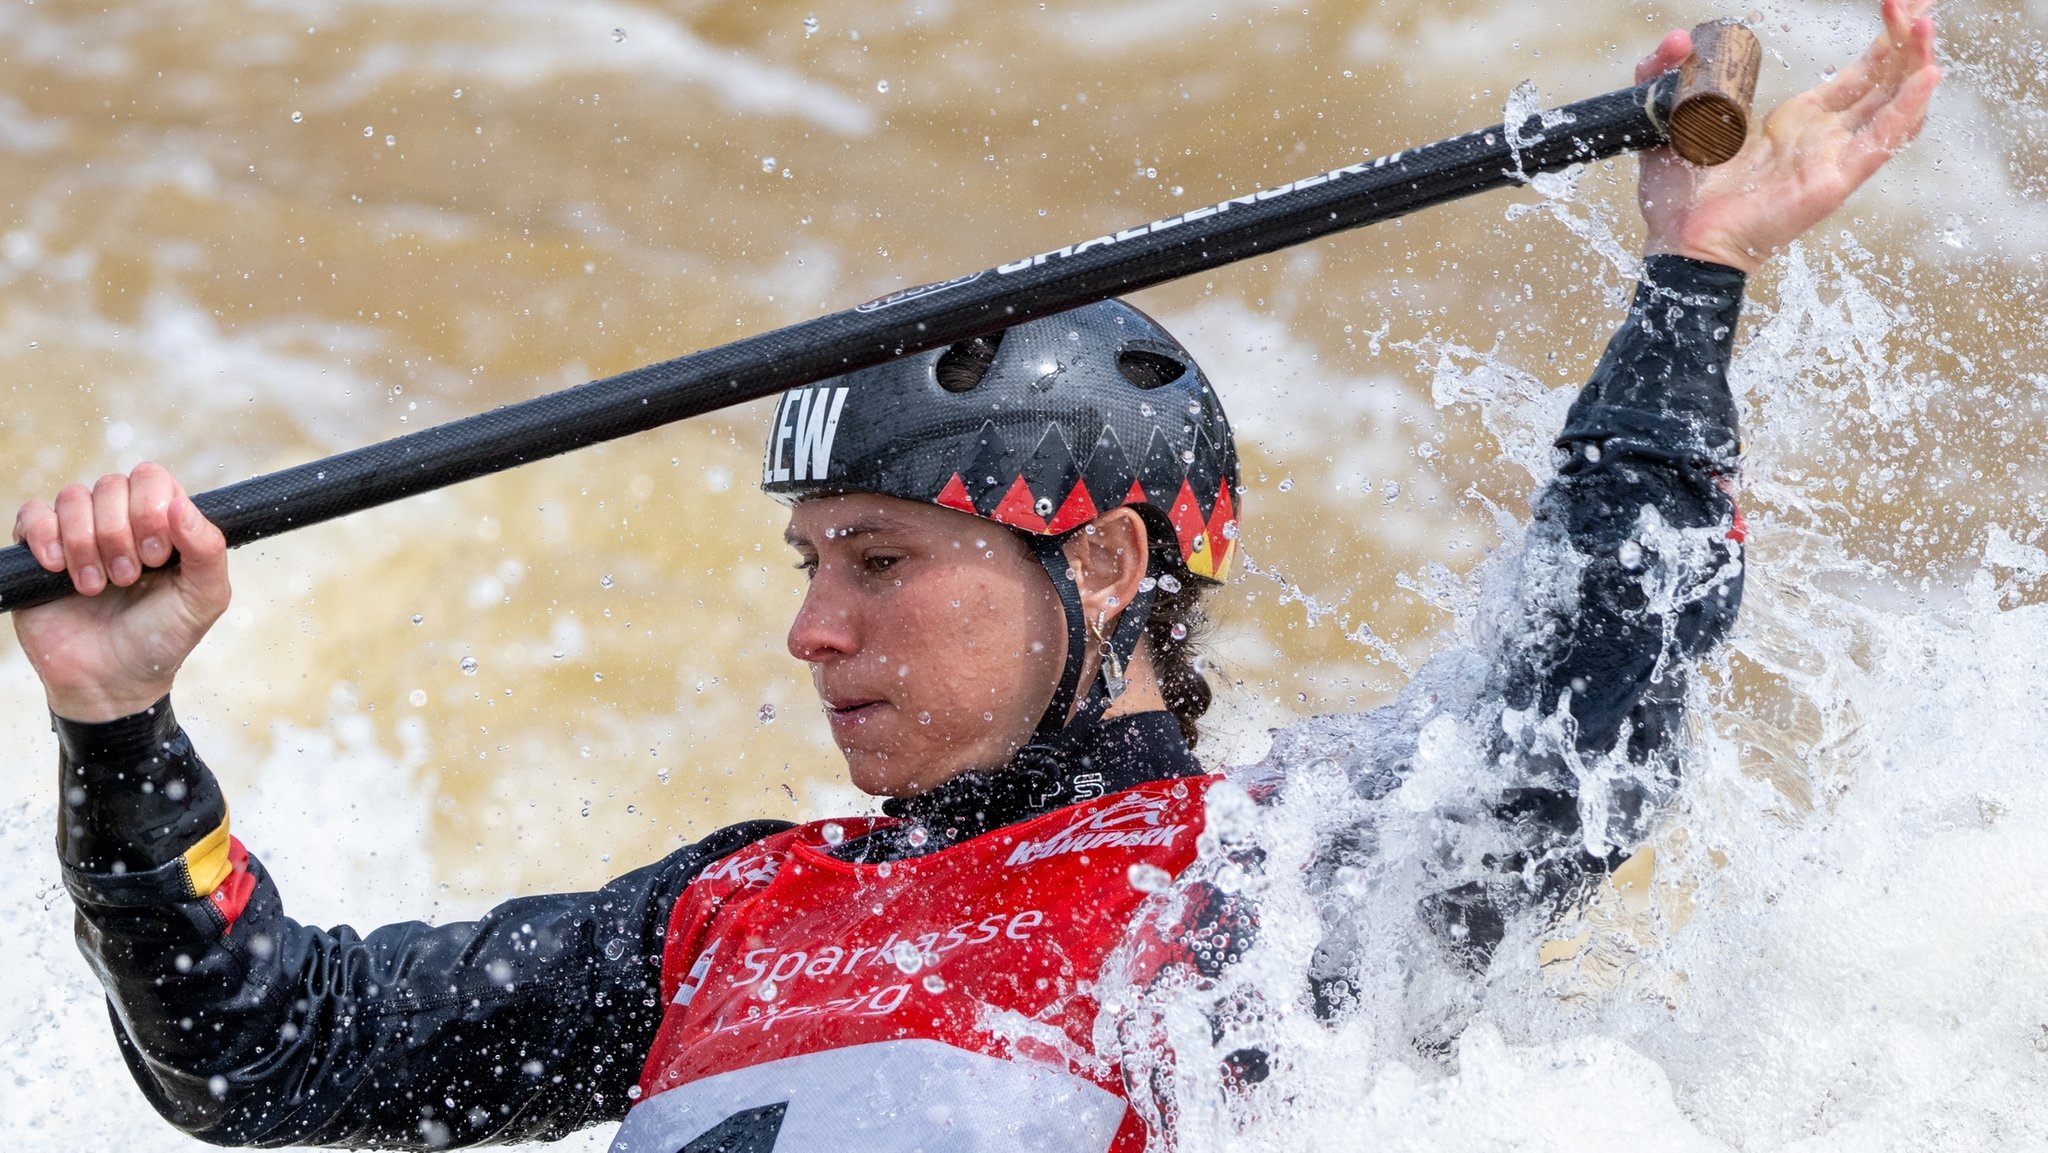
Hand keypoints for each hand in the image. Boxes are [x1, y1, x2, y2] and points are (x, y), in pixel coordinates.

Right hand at [12, 463, 229, 721]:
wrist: (111, 681)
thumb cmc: (162, 637)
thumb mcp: (203, 598)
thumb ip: (207, 549)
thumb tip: (180, 504)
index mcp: (163, 522)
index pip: (151, 478)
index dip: (150, 508)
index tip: (157, 556)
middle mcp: (120, 520)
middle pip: (110, 485)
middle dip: (118, 535)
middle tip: (127, 579)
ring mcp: (78, 532)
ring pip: (72, 498)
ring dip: (85, 544)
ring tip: (96, 587)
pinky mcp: (39, 550)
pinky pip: (32, 515)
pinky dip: (45, 538)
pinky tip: (59, 571)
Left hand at [1637, 0, 1940, 273]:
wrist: (1677, 240)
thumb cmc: (1676, 193)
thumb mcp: (1669, 119)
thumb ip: (1662, 74)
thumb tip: (1677, 39)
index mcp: (1796, 122)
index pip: (1858, 74)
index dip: (1884, 39)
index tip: (1899, 3)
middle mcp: (1823, 138)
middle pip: (1884, 80)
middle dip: (1906, 38)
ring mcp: (1832, 160)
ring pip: (1891, 105)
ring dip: (1913, 61)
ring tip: (1925, 22)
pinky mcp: (1832, 182)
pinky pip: (1880, 143)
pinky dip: (1906, 109)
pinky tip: (1928, 76)